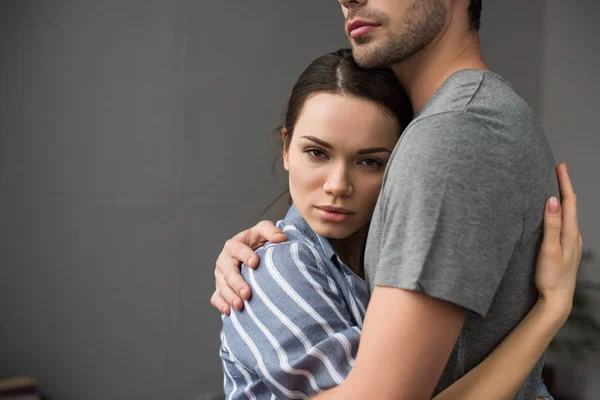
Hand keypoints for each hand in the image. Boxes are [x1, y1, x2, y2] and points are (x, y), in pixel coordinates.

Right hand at [210, 220, 287, 313]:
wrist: (251, 255)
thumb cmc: (257, 242)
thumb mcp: (264, 231)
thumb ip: (271, 231)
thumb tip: (282, 238)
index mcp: (234, 245)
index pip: (237, 249)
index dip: (245, 255)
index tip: (255, 263)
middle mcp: (225, 260)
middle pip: (227, 271)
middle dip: (236, 282)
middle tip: (247, 293)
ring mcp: (221, 275)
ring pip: (222, 285)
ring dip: (230, 296)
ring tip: (240, 306)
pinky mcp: (220, 288)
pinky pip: (216, 297)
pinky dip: (221, 304)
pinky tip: (229, 311)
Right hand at [535, 163, 582, 320]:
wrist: (557, 301)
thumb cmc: (551, 277)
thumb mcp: (549, 249)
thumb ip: (551, 224)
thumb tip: (553, 200)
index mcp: (570, 233)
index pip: (569, 202)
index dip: (565, 182)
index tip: (560, 166)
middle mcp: (574, 237)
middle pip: (571, 206)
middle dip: (564, 187)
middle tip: (557, 172)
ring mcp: (572, 245)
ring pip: (568, 217)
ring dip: (562, 201)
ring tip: (554, 190)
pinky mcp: (566, 252)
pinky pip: (565, 226)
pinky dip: (560, 215)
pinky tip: (554, 218)